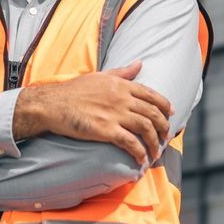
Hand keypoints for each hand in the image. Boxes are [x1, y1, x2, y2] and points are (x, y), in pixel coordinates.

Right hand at [12, 60, 173, 164]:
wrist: (52, 104)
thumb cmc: (73, 90)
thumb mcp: (100, 76)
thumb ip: (122, 72)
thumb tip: (140, 63)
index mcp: (121, 84)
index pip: (152, 95)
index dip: (165, 106)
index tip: (171, 115)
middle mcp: (121, 98)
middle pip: (153, 114)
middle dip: (163, 128)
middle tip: (165, 137)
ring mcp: (115, 114)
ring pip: (146, 129)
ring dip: (154, 143)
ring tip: (155, 152)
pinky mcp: (106, 130)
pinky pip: (131, 143)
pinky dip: (139, 153)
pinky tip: (141, 160)